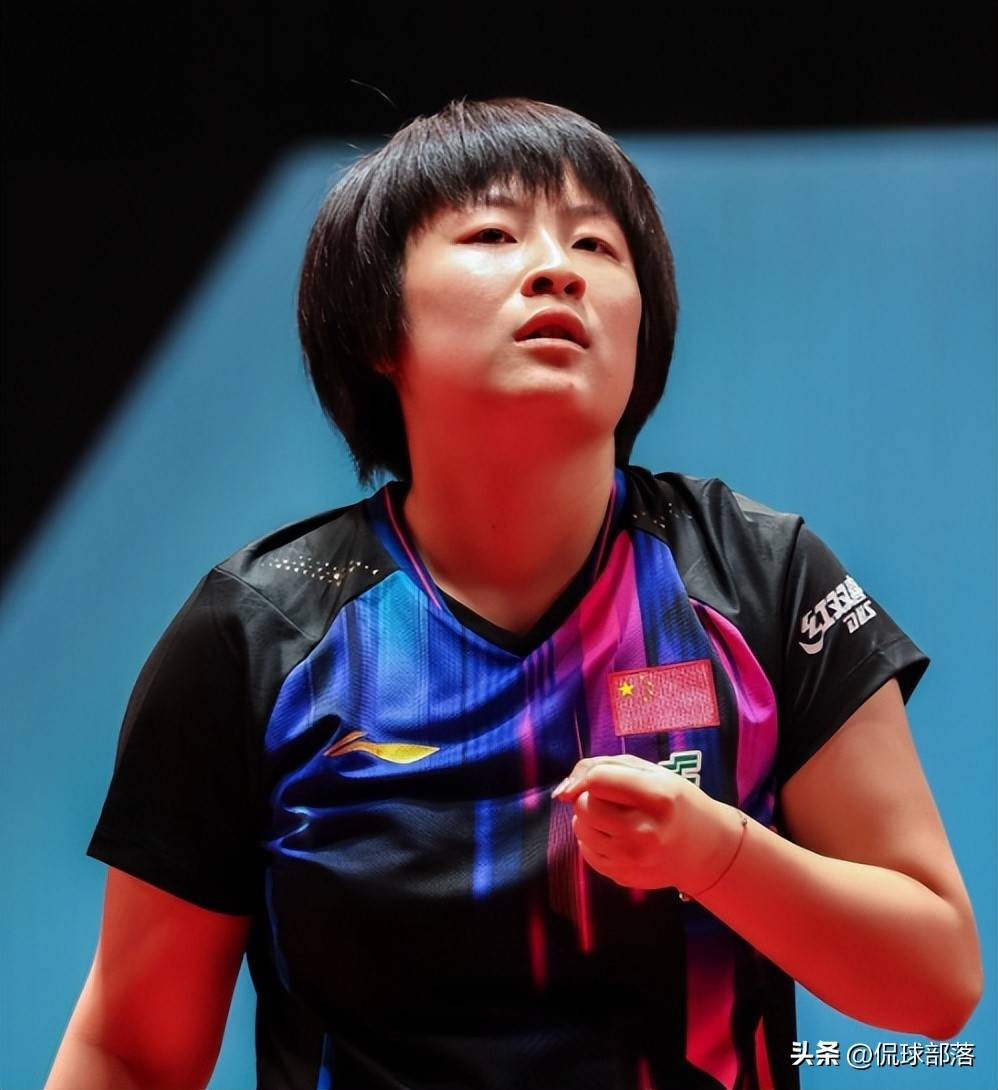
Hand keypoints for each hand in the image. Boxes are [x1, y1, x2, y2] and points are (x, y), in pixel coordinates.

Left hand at [551, 754, 742, 893]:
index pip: (598, 780)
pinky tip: (616, 836)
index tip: (596, 780)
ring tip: (616, 817)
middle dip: (589, 797)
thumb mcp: (653, 772)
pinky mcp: (625, 877)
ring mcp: (634, 859)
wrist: (706, 850)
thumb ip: (605, 766)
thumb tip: (563, 790)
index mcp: (658, 798)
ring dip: (589, 818)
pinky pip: (585, 851)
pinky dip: (593, 840)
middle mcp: (646, 831)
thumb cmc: (675, 802)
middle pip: (584, 805)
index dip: (589, 776)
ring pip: (580, 828)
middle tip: (613, 800)